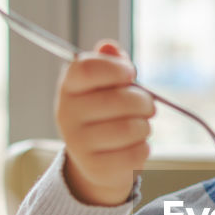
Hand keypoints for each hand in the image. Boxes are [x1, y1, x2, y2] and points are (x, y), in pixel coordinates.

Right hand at [55, 40, 154, 205]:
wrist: (96, 158)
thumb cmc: (106, 112)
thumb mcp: (106, 84)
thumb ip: (111, 63)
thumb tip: (109, 47)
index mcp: (69, 86)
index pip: (86, 68)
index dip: (115, 68)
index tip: (130, 74)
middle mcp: (67, 114)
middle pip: (118, 100)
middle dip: (144, 102)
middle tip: (147, 106)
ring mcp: (78, 143)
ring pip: (130, 128)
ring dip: (145, 127)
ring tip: (140, 127)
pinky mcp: (95, 168)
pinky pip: (135, 153)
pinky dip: (144, 149)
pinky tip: (135, 146)